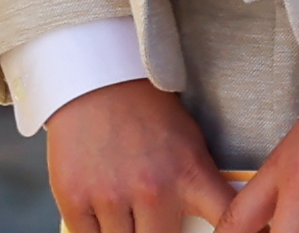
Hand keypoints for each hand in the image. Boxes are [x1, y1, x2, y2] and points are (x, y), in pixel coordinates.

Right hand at [46, 77, 229, 232]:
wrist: (97, 81)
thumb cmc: (147, 113)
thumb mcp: (188, 143)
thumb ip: (197, 188)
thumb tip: (205, 225)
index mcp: (189, 174)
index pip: (224, 218)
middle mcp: (153, 190)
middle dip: (157, 231)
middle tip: (152, 215)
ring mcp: (111, 196)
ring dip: (124, 231)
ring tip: (124, 203)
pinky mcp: (74, 198)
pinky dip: (95, 230)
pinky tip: (101, 209)